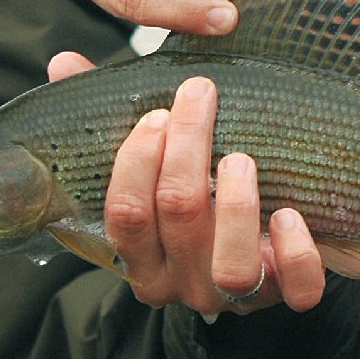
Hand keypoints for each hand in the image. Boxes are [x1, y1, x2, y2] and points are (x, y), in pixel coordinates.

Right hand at [48, 52, 326, 314]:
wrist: (256, 266)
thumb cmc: (194, 203)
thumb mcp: (150, 168)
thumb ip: (106, 121)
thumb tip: (63, 62)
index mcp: (142, 258)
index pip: (125, 213)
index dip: (138, 159)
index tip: (158, 113)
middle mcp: (182, 283)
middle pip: (177, 217)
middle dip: (188, 150)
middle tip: (201, 96)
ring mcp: (235, 295)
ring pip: (230, 266)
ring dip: (235, 206)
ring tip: (241, 158)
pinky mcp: (287, 296)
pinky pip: (296, 290)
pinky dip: (296, 254)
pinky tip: (290, 214)